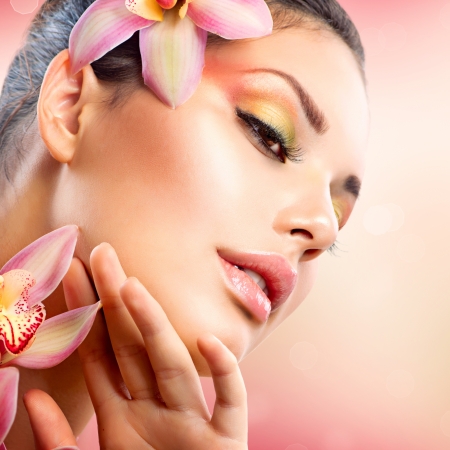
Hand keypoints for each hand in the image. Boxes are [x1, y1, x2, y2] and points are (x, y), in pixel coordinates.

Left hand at [26, 243, 247, 449]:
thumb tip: (31, 401)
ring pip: (174, 365)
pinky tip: (205, 344)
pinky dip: (223, 374)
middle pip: (133, 347)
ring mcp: (194, 423)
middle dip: (115, 302)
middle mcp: (159, 410)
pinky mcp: (230, 442)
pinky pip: (231, 402)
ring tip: (132, 288)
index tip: (71, 274)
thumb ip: (62, 444)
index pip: (100, 354)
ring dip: (154, 328)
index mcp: (125, 417)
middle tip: (101, 255)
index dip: (84, 315)